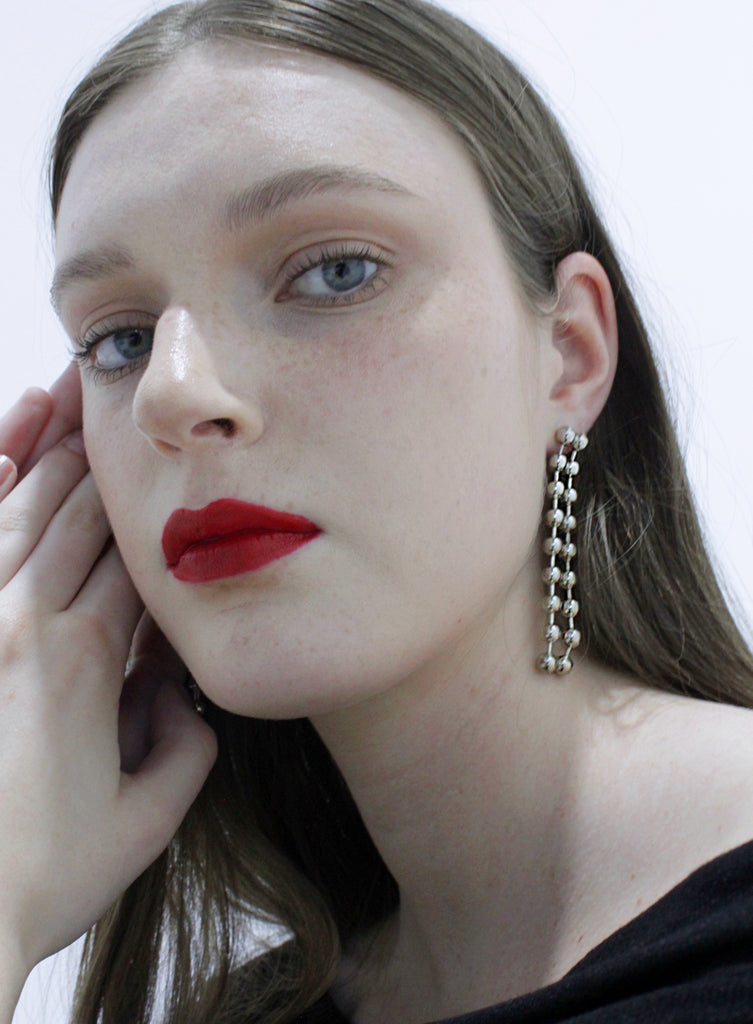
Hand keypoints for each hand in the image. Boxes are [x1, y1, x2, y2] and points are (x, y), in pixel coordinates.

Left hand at [0, 370, 216, 1008]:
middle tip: (113, 396)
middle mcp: (30, 626)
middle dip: (100, 454)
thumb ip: (188, 751)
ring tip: (61, 395)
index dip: (152, 507)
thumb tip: (190, 697)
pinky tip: (2, 449)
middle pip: (78, 516)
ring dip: (44, 451)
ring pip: (19, 512)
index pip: (134, 556)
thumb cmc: (40, 874)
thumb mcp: (145, 823)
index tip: (165, 464)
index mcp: (90, 662)